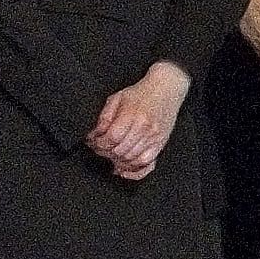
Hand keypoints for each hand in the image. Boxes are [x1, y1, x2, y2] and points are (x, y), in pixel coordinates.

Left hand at [92, 62, 192, 177]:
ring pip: (131, 160)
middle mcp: (144, 128)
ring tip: (111, 156)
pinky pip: (147, 163)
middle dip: (105, 153)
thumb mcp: (117, 98)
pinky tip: (125, 168)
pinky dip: (134, 169)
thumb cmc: (141, 93)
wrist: (166, 89)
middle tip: (100, 149)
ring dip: (118, 161)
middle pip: (120, 151)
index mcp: (132, 115)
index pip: (111, 138)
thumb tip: (95, 134)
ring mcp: (154, 137)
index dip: (99, 143)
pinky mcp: (160, 143)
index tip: (93, 142)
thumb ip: (105, 116)